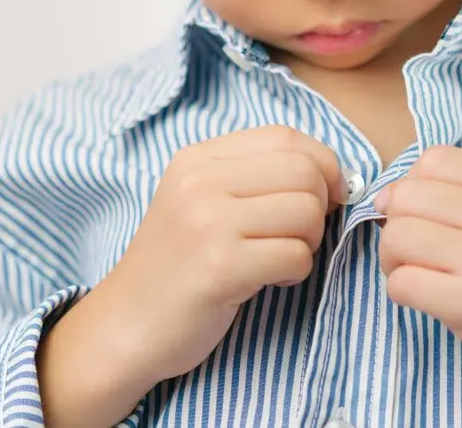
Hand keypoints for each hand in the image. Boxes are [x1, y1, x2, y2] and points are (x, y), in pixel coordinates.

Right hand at [38, 126, 345, 426]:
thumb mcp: (202, 202)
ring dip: (307, 243)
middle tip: (296, 235)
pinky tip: (266, 280)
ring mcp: (208, 223)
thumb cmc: (178, 266)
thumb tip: (336, 176)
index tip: (327, 194)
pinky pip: (296, 256)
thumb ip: (255, 178)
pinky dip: (295, 272)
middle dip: (319, 207)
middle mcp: (200, 182)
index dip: (323, 164)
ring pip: (306, 213)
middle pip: (304, 173)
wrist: (125, 325)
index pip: (286, 137)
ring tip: (275, 258)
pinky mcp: (220, 267)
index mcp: (197, 159)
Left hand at [375, 146, 461, 426]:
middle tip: (413, 251)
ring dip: (392, 260)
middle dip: (395, 224)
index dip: (412, 186)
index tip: (421, 215)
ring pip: (397, 237)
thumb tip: (383, 196)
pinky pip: (402, 283)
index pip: (434, 159)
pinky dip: (401, 291)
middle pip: (407, 196)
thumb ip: (461, 197)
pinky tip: (426, 298)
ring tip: (418, 273)